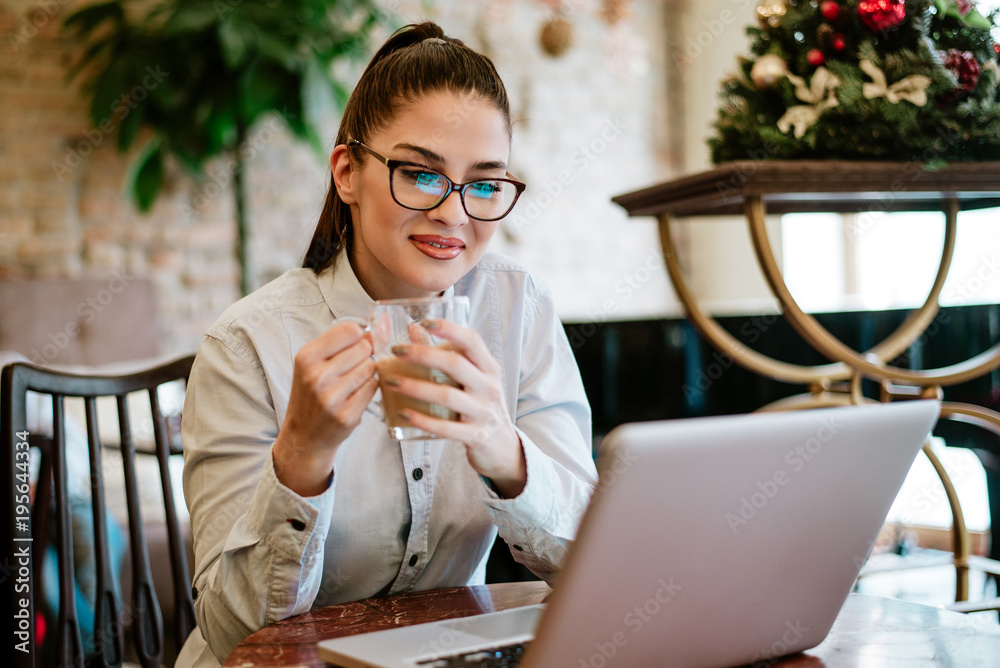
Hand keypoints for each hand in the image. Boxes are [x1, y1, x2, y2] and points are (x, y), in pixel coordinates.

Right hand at [273, 321, 376, 495]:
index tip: (357, 342)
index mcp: (306, 357)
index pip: (350, 330)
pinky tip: (356, 394)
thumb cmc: (311, 395)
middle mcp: (317, 376)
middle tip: (351, 367)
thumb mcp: (312, 363)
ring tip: (352, 382)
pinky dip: (370, 388)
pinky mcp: (347, 415)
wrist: (304, 435)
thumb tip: (376, 327)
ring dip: (368, 372)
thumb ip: (339, 342)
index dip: (359, 335)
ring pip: (371, 367)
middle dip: (364, 354)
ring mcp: (332, 397)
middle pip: (364, 348)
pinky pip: (374, 388)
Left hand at [384, 318, 525, 497]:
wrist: (502, 446)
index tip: (424, 322)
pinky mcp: (475, 436)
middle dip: (423, 355)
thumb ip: (446, 354)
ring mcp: (483, 412)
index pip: (472, 341)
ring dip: (416, 387)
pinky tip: (403, 413)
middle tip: (396, 351)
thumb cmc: (481, 405)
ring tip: (391, 382)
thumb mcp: (472, 379)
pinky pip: (446, 428)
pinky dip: (422, 420)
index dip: (449, 328)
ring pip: (447, 396)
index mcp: (489, 368)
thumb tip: (414, 329)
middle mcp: (489, 387)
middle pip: (456, 364)